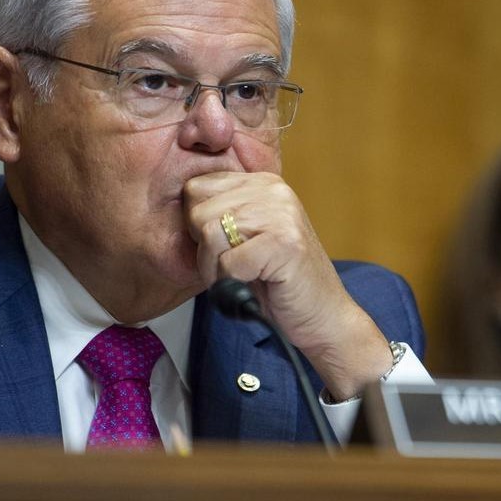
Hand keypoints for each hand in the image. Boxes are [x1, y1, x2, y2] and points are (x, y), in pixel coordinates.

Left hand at [183, 171, 395, 400]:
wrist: (324, 317)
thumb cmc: (279, 282)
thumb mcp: (248, 236)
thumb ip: (222, 215)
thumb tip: (176, 208)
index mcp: (262, 182)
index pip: (196, 188)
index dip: (196, 225)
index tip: (221, 248)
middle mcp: (273, 190)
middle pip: (197, 210)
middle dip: (203, 249)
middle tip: (230, 269)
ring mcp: (281, 214)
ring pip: (209, 234)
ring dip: (215, 269)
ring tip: (241, 278)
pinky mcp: (284, 243)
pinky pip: (228, 262)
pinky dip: (231, 283)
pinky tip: (254, 285)